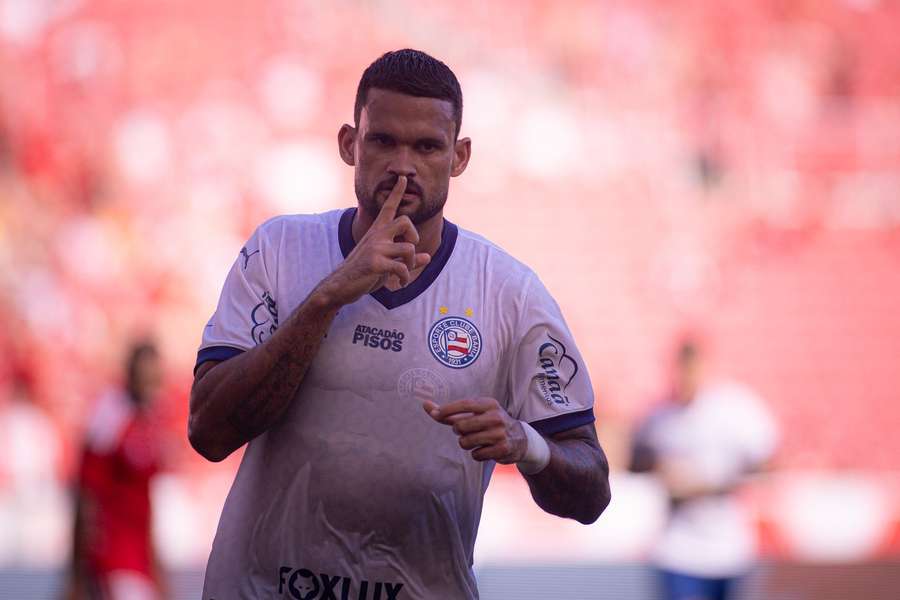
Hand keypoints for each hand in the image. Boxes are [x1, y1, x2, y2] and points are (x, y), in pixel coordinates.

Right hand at [318, 175, 431, 306]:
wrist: (341, 285)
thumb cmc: (364, 273)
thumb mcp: (388, 265)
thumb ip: (407, 260)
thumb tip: (428, 257)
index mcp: (377, 232)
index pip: (388, 208)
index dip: (397, 192)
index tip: (403, 178)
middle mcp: (376, 236)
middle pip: (405, 221)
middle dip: (414, 235)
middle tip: (410, 249)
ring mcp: (375, 248)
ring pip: (409, 247)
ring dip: (411, 263)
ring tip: (404, 274)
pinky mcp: (375, 263)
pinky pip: (402, 267)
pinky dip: (405, 277)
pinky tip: (400, 284)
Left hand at [424, 398, 527, 463]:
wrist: (519, 439)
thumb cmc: (489, 423)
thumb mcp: (475, 414)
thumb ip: (450, 412)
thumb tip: (425, 405)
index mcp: (489, 404)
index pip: (464, 404)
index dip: (448, 409)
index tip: (436, 414)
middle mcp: (495, 417)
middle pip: (461, 426)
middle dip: (459, 431)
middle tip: (467, 431)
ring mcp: (500, 433)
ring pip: (466, 442)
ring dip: (466, 444)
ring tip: (478, 440)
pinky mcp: (502, 449)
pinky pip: (476, 455)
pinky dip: (477, 454)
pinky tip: (486, 449)